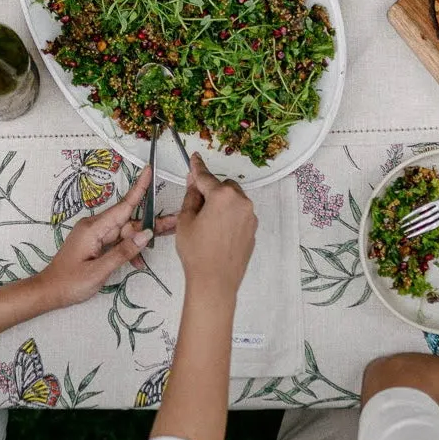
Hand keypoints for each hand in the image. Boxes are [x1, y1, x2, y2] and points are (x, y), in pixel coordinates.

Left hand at [39, 165, 176, 308]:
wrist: (48, 292)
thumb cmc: (70, 283)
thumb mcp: (98, 271)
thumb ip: (123, 252)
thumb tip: (146, 234)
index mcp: (94, 228)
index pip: (123, 206)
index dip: (138, 189)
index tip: (149, 170)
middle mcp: (95, 226)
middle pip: (128, 221)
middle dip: (150, 223)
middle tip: (174, 223)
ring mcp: (95, 234)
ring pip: (124, 232)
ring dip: (138, 241)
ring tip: (153, 251)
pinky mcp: (95, 242)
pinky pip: (117, 240)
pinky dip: (127, 249)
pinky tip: (136, 261)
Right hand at [176, 154, 257, 298]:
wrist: (215, 282)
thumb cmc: (196, 252)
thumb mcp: (185, 220)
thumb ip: (191, 196)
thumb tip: (194, 182)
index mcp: (223, 196)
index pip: (206, 176)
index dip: (197, 166)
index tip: (194, 157)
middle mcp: (241, 201)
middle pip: (224, 186)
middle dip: (212, 191)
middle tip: (197, 205)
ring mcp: (250, 216)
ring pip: (234, 200)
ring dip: (222, 204)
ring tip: (207, 223)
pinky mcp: (253, 229)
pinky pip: (240, 214)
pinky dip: (230, 217)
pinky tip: (218, 233)